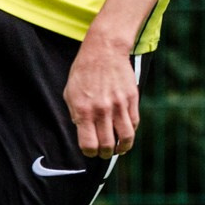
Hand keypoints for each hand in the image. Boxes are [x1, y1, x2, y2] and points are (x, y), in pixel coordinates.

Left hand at [64, 35, 139, 156]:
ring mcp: (119, 105)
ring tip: (119, 148)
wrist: (104, 51)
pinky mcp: (132, 99)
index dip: (90, 153)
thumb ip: (76, 114)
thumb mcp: (70, 93)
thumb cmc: (84, 72)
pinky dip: (131, 132)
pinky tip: (126, 133)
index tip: (91, 151)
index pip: (88, 144)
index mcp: (83, 111)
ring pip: (126, 137)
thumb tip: (85, 131)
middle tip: (105, 152)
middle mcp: (102, 110)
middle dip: (106, 153)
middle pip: (107, 145)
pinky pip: (134, 123)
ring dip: (123, 147)